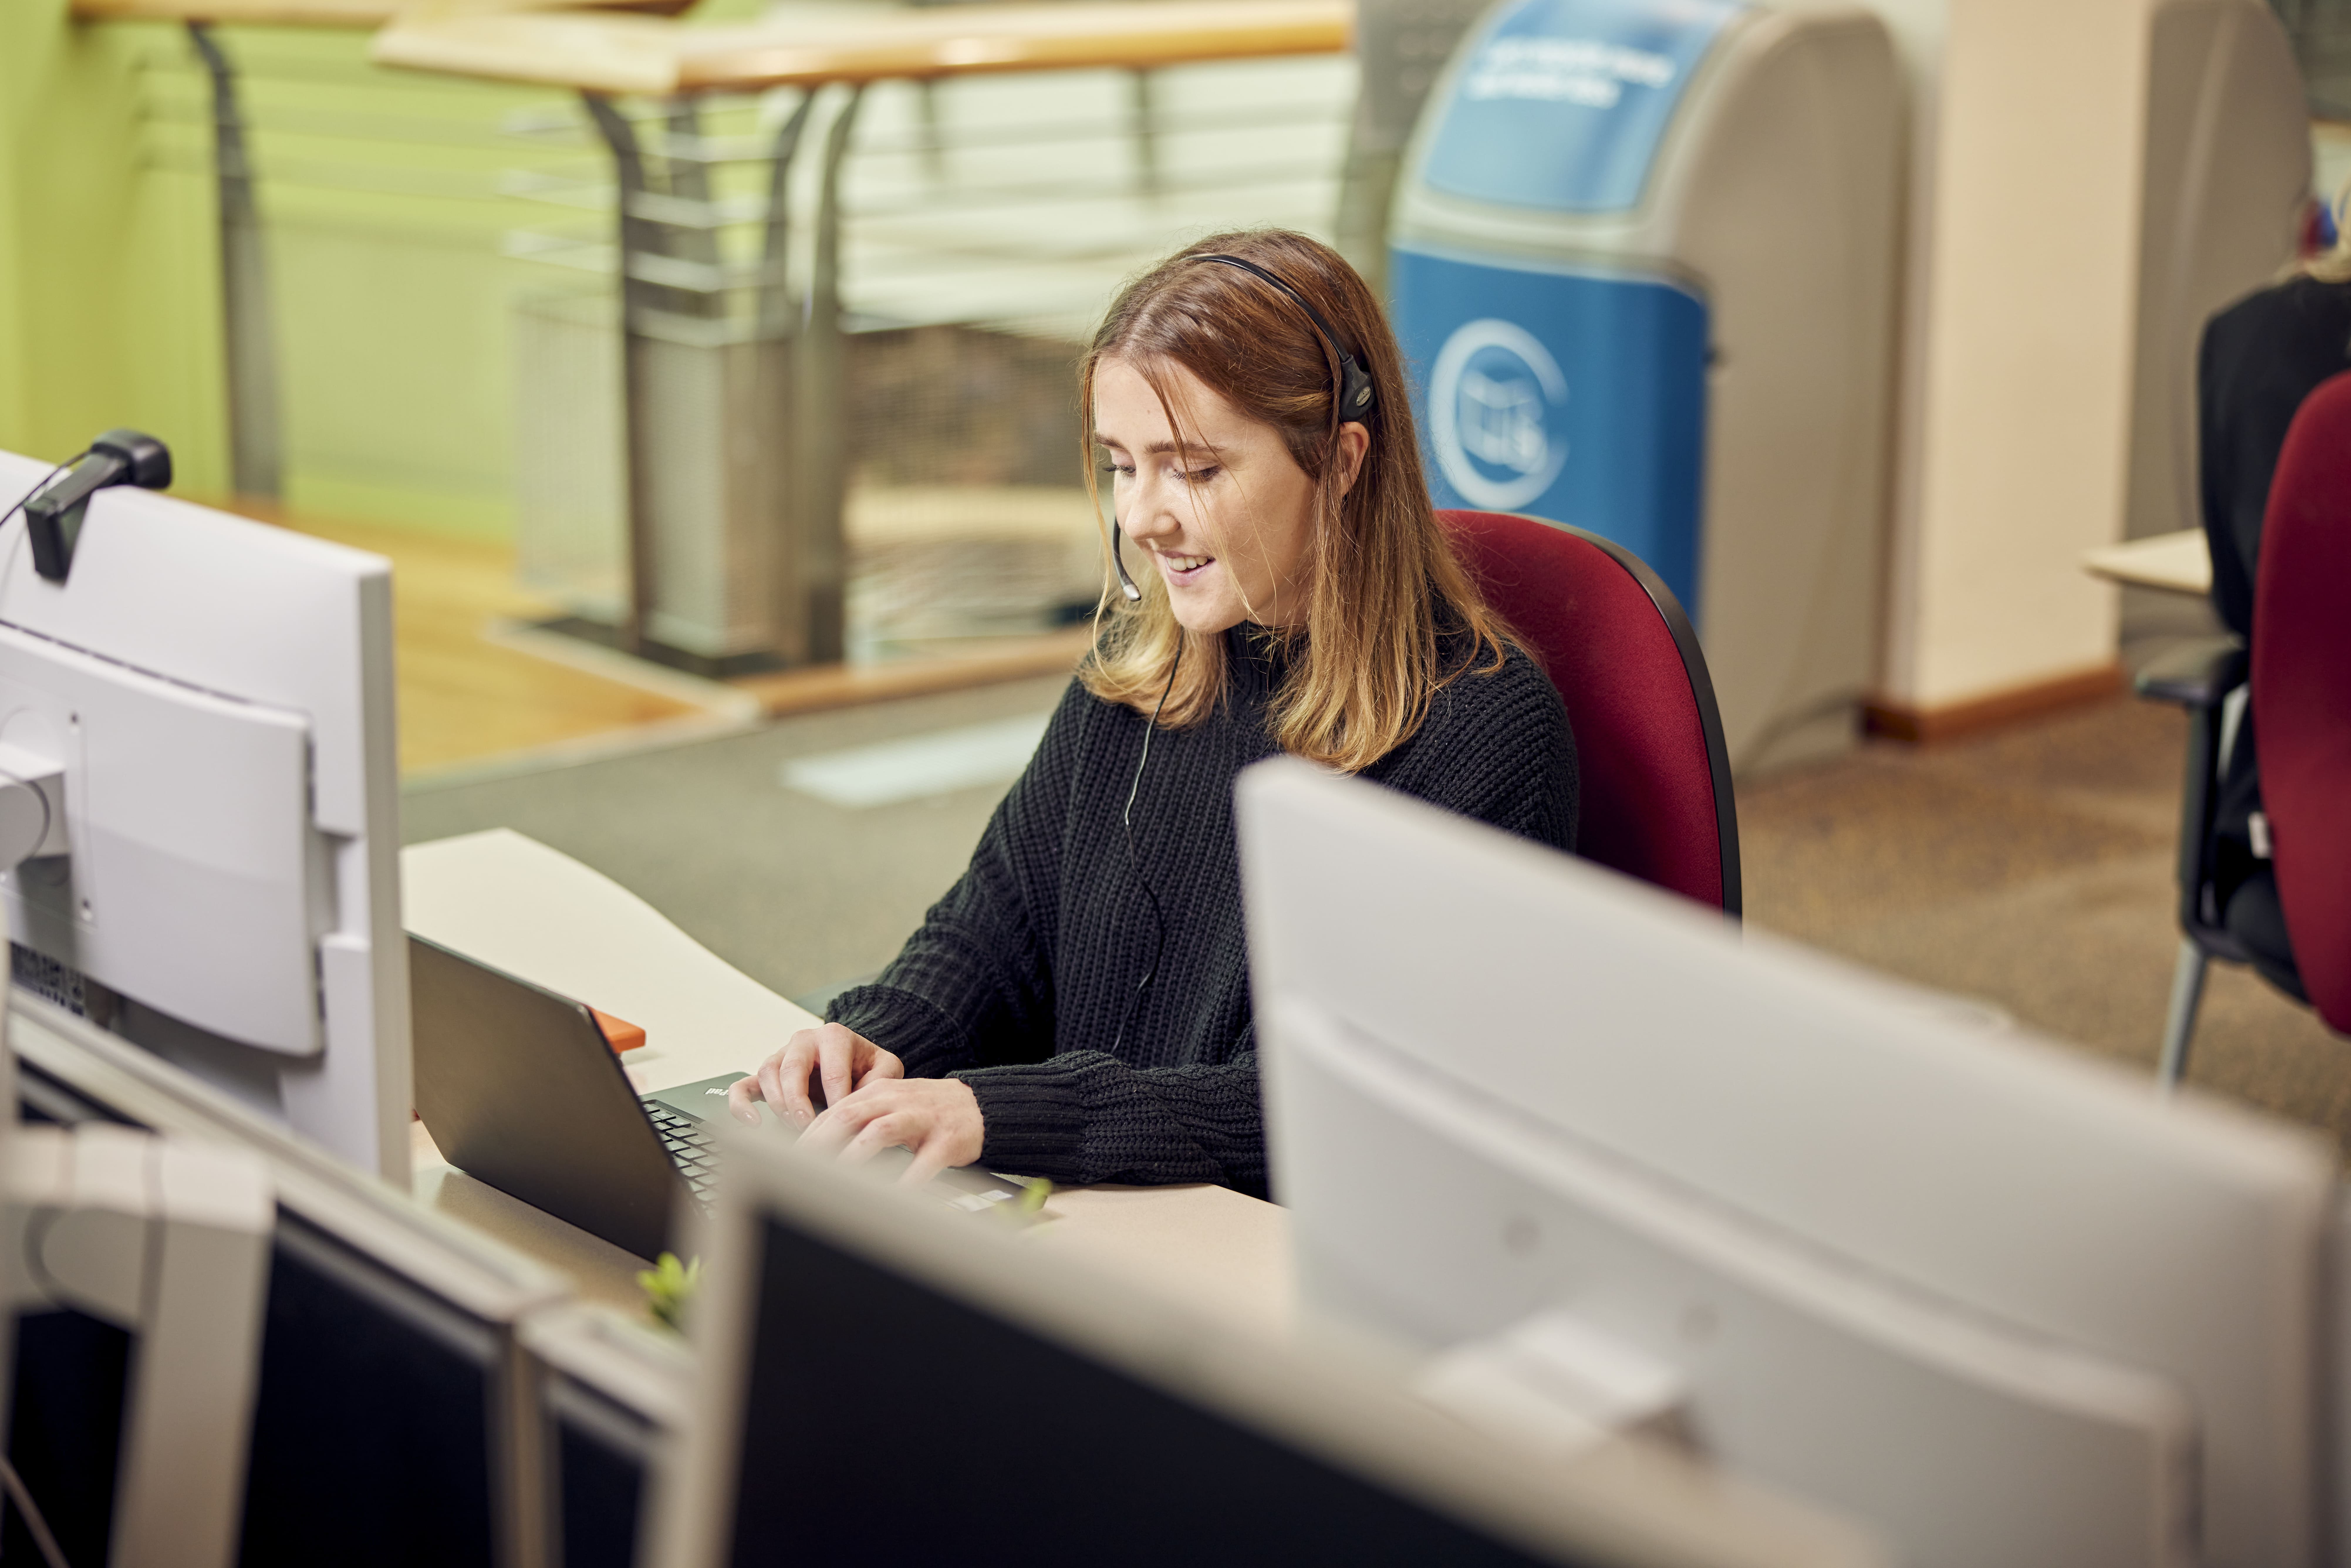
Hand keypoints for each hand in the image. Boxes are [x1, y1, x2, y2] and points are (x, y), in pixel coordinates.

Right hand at [729, 1023, 902, 1128]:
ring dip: (779, 1104)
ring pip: (768, 1074)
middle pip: (792, 1069)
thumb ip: (881, 1079)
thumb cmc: (867, 1066)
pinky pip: (743, 1085)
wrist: (855, 1059)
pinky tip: (753, 1123)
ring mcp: (782, 1055)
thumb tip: (862, 1103)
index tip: (843, 1122)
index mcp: (834, 1036)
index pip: (832, 1070)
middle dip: (800, 1102)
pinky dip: (742, 1104)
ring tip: (793, 1126)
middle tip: (808, 1127)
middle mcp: (804, 1041)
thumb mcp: (885, 1067)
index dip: (837, 1100)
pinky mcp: (767, 1074)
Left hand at [801, 1076, 983, 1184]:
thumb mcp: (891, 1104)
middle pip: (851, 1115)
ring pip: (881, 1132)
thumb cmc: (928, 1111)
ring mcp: (923, 1119)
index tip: (790, 1158)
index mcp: (880, 1091)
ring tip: (838, 1182)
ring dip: (855, 1156)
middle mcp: (898, 1101)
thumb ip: (858, 1117)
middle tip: (802, 1170)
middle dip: (822, 1142)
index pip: (836, 1109)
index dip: (810, 1133)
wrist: (979, 1107)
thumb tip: (817, 1143)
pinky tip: (893, 1197)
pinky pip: (923, 1163)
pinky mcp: (947, 1141)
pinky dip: (906, 1181)